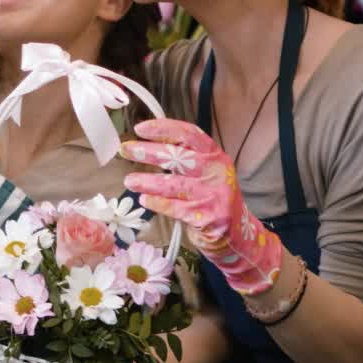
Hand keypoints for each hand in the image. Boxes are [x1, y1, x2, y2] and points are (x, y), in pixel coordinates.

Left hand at [122, 118, 282, 295]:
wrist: (236, 234)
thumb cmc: (213, 197)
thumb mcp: (207, 172)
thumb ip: (186, 159)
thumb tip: (148, 144)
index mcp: (215, 156)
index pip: (189, 134)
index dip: (163, 129)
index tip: (140, 128)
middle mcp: (216, 172)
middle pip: (178, 156)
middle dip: (148, 152)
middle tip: (125, 150)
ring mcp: (212, 195)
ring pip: (173, 184)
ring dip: (147, 181)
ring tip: (128, 181)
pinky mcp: (207, 217)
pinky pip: (175, 208)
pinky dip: (157, 203)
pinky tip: (144, 200)